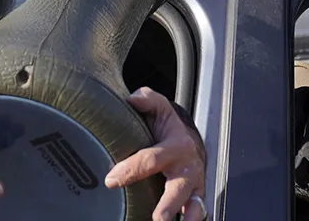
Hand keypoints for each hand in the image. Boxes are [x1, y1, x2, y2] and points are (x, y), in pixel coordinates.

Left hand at [104, 88, 208, 220]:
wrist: (190, 143)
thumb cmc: (168, 129)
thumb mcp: (159, 109)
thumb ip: (147, 100)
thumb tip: (133, 99)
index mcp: (176, 146)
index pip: (150, 159)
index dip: (130, 170)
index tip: (112, 180)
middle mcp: (187, 168)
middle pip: (178, 189)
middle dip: (169, 204)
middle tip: (159, 218)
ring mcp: (194, 186)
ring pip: (194, 205)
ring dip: (187, 218)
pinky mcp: (196, 200)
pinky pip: (197, 212)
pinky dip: (191, 219)